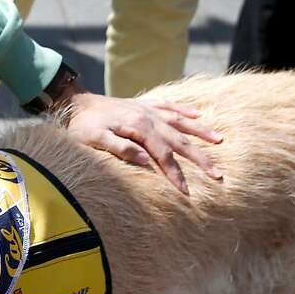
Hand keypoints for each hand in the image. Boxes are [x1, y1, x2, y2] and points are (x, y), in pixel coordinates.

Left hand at [62, 89, 223, 194]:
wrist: (75, 102)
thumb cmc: (82, 126)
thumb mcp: (95, 140)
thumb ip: (120, 148)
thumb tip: (146, 161)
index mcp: (139, 127)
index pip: (163, 154)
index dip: (176, 174)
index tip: (187, 191)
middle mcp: (148, 117)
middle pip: (179, 140)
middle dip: (199, 158)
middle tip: (218, 173)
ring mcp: (148, 109)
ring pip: (181, 121)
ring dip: (201, 132)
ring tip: (219, 141)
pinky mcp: (144, 104)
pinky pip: (170, 106)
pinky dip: (185, 111)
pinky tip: (198, 114)